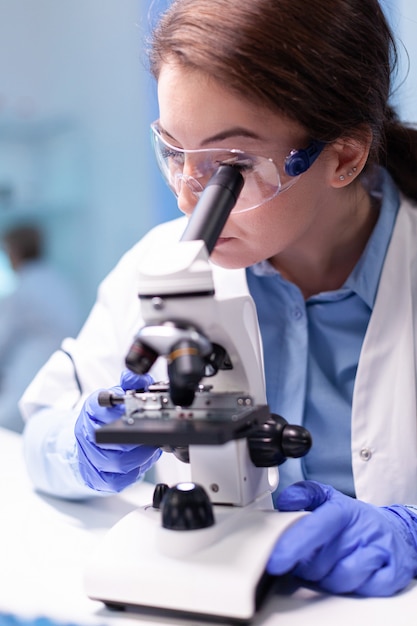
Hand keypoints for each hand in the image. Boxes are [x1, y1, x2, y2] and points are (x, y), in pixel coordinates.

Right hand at [74, 369, 161, 491]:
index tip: (132, 406)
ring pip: (119, 461)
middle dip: (138, 436)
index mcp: (91, 410)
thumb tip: (137, 376)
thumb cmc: (105, 420)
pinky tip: (141, 461)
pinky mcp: (97, 478)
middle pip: (113, 437)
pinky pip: (119, 479)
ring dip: (141, 455)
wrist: (84, 446)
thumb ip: (131, 384)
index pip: (99, 405)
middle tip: (153, 433)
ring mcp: (89, 458)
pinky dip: (135, 470)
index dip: (117, 406)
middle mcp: (86, 434)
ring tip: (151, 447)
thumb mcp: (118, 397)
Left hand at [267, 480, 416, 595]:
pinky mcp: (392, 573)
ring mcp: (378, 551)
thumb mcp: (329, 498)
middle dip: (308, 566)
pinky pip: (363, 590)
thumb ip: (304, 494)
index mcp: (342, 510)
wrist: (395, 530)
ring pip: (340, 579)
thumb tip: (286, 501)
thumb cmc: (354, 519)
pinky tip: (350, 575)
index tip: (276, 560)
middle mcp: (361, 529)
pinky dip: (352, 587)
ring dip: (328, 579)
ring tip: (328, 567)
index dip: (294, 545)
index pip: (315, 528)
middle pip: (321, 562)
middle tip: (309, 558)